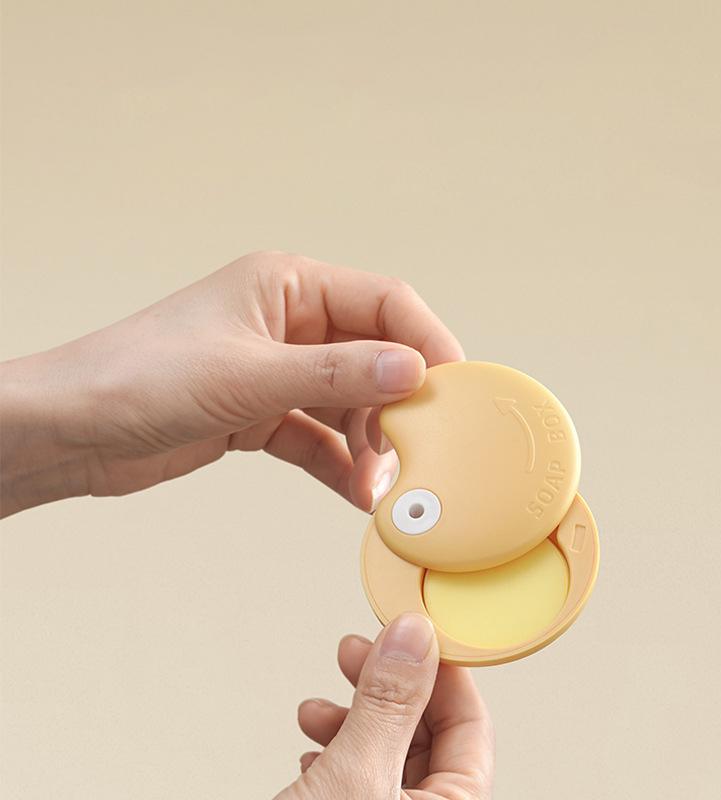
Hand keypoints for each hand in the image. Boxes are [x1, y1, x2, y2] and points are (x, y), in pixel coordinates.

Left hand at [0, 251, 462, 515]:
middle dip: (397, 405)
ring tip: (380, 483)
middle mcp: (288, 324)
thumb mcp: (248, 376)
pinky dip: (339, 463)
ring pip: (349, 403)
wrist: (69, 431)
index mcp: (287, 286)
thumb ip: (335, 373)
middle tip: (416, 448)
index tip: (455, 385)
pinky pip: (318, 437)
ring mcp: (277, 371)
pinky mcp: (261, 414)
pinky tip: (355, 491)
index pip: (383, 302)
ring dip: (368, 443)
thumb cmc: (137, 378)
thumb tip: (412, 368)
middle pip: (373, 357)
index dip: (426, 340)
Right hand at [276, 613, 493, 799]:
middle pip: (424, 730)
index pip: (470, 722)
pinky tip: (313, 745)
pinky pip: (361, 773)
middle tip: (357, 653)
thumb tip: (412, 635)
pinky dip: (336, 750)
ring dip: (350, 717)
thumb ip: (387, 703)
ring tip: (317, 708)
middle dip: (385, 687)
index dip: (440, 669)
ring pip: (386, 748)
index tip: (409, 631)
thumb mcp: (357, 773)